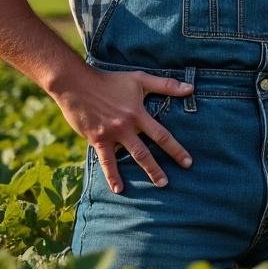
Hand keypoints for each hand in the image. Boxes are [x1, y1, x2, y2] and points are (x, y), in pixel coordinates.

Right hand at [50, 66, 193, 193]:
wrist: (76, 84)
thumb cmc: (110, 80)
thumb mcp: (140, 79)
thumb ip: (166, 85)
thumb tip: (191, 88)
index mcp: (138, 113)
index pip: (161, 134)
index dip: (175, 149)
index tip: (187, 162)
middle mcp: (126, 126)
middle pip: (147, 151)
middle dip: (159, 168)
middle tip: (169, 183)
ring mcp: (111, 134)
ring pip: (131, 156)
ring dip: (145, 171)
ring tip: (156, 185)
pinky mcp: (96, 139)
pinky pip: (106, 161)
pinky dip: (112, 176)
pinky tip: (118, 189)